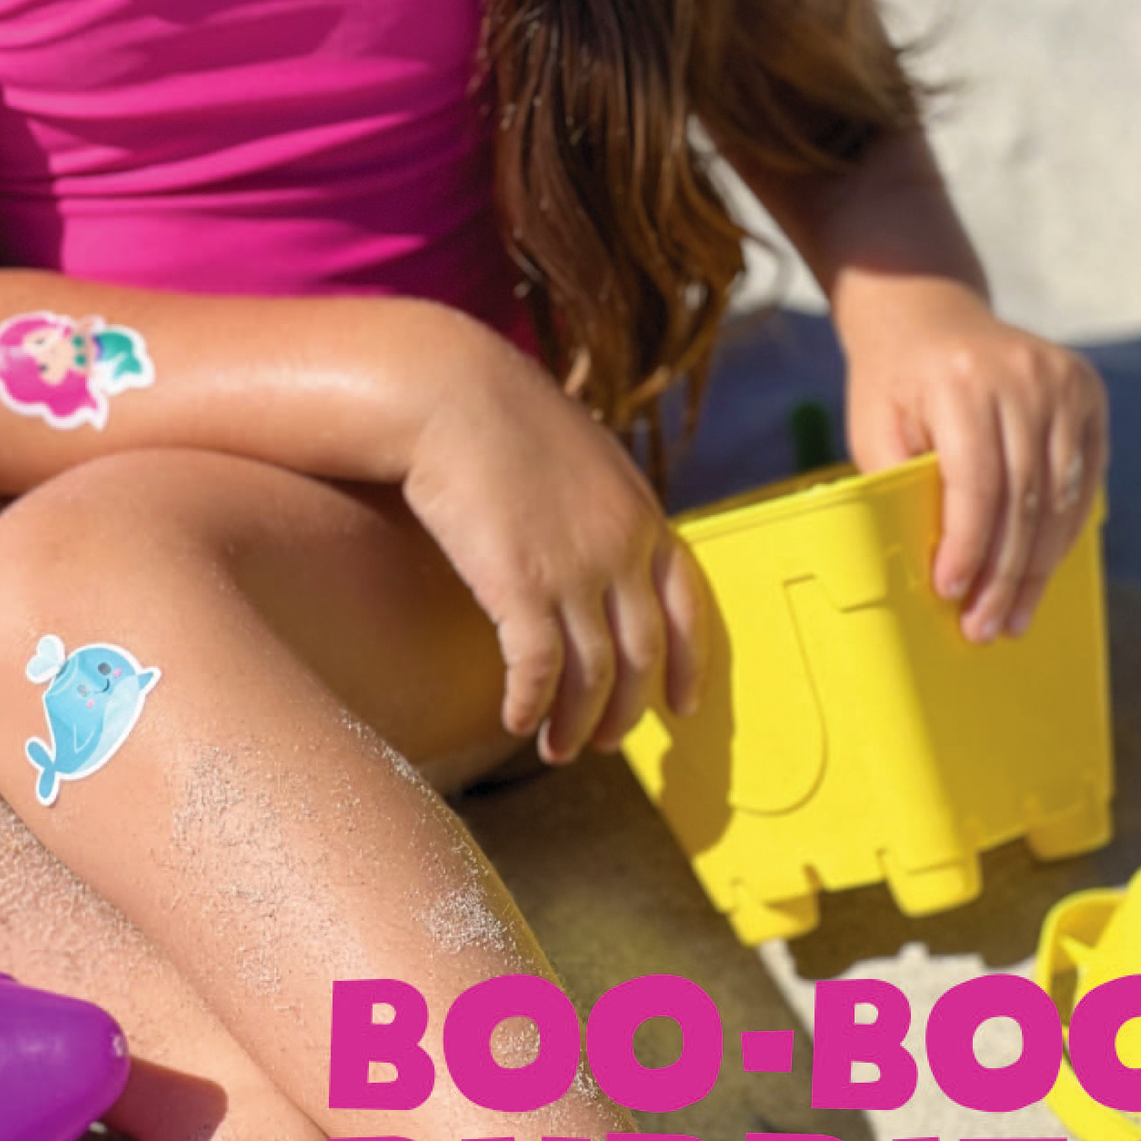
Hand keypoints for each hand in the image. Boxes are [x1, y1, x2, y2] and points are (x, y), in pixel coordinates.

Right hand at [402, 331, 707, 762]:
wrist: (450, 392)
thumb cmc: (503, 415)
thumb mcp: (582, 455)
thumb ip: (604, 506)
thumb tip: (603, 549)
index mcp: (643, 514)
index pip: (688, 605)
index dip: (690, 662)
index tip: (683, 706)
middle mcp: (620, 550)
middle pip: (640, 654)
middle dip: (625, 708)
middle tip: (606, 741)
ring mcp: (573, 571)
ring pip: (590, 675)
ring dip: (575, 723)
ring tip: (556, 748)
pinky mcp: (519, 587)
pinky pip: (536, 670)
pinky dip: (530, 705)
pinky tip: (514, 722)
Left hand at [841, 279, 1107, 643]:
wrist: (927, 315)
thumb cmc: (893, 383)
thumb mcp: (875, 427)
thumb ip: (899, 487)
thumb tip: (935, 568)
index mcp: (960, 379)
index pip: (975, 480)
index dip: (968, 545)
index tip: (952, 594)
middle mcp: (1022, 374)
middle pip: (1023, 497)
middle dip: (1004, 574)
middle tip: (986, 628)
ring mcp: (1063, 380)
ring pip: (1059, 497)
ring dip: (1038, 568)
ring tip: (1013, 617)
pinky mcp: (1088, 393)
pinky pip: (1083, 480)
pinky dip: (1062, 533)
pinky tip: (1040, 572)